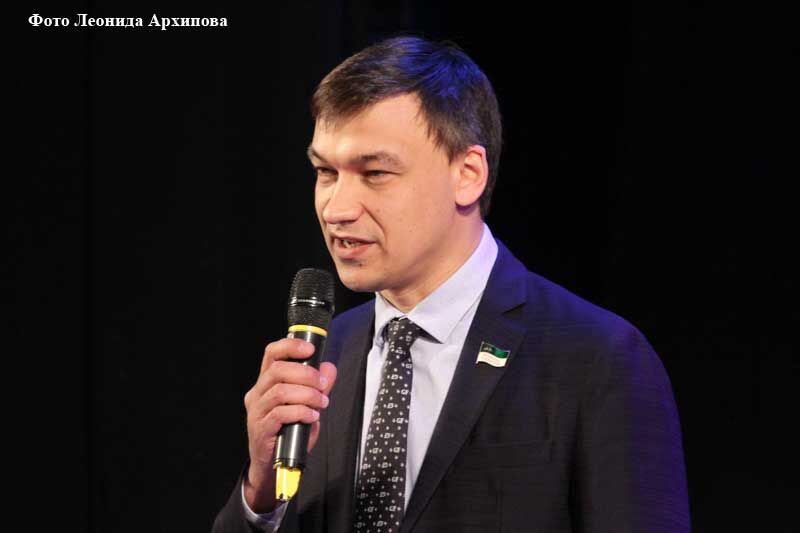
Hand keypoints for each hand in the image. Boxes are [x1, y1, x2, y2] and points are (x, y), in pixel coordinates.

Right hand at [242, 337, 337, 511]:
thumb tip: (329, 368)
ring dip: (307, 394)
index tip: (311, 349)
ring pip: (280, 390)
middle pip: (278, 370)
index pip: (272, 353)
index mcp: (266, 383)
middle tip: (323, 385)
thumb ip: (317, 387)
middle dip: (306, 374)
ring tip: (321, 403)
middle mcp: (257, 394)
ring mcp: (256, 412)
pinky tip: (312, 416)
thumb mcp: (306, 406)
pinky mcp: (261, 429)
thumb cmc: (288, 434)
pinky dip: (301, 411)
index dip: (291, 346)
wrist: (272, 467)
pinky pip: (281, 413)